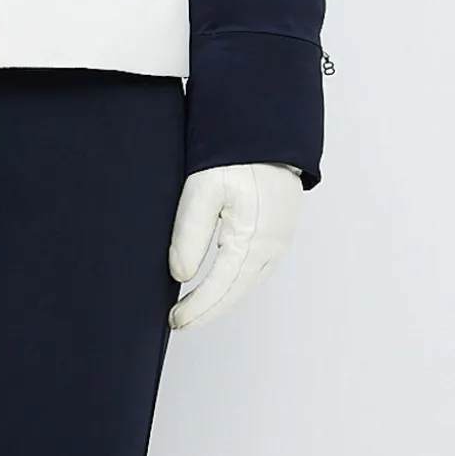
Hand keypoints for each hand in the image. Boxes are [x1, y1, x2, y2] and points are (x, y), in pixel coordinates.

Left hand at [168, 162, 303, 330]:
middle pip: (236, 294)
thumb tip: (180, 276)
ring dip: (222, 302)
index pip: (220, 288)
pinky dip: (236, 286)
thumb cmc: (233, 156)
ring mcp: (280, 242)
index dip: (196, 309)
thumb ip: (189, 236)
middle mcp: (272, 247)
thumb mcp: (201, 192)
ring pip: (248, 286)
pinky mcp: (280, 235)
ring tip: (194, 311)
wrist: (264, 133)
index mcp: (252, 239)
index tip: (174, 320)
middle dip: (207, 312)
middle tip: (179, 322)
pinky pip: (258, 272)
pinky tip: (219, 289)